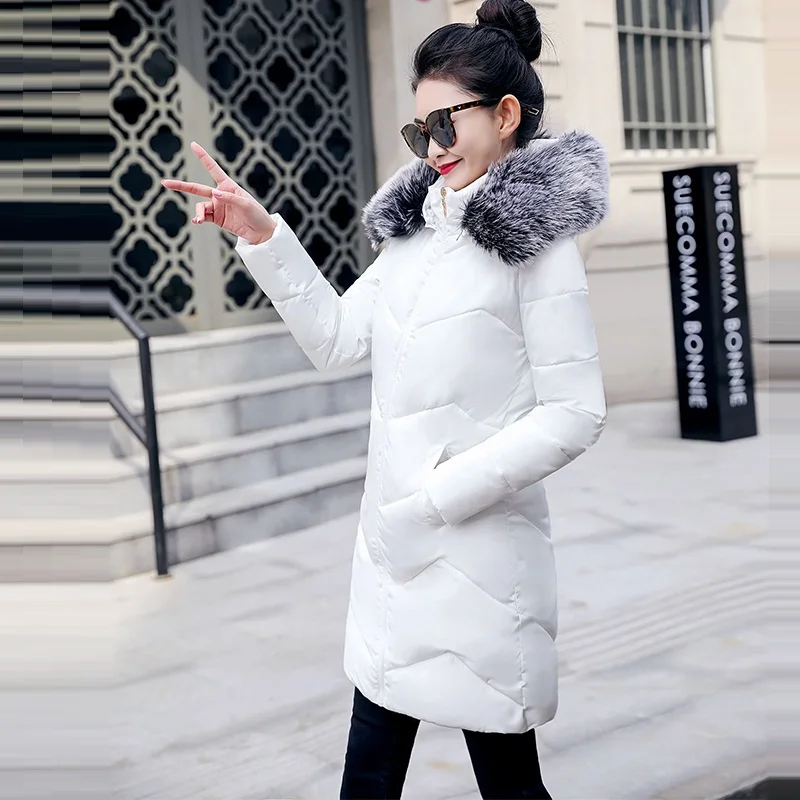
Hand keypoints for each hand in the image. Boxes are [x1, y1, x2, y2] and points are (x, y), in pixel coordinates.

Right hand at [161, 142, 276, 244]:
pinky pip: (203, 217)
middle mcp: (220, 194)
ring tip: (199, 220)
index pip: (213, 169)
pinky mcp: (217, 219)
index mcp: (229, 186)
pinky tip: (197, 221)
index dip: (203, 157)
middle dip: (181, 185)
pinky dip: (199, 218)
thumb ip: (229, 198)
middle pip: (197, 188)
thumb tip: (214, 193)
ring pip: (200, 206)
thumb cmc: (257, 215)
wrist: (261, 233)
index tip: (193, 145)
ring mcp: (217, 207)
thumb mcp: (246, 204)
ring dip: (199, 212)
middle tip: (164, 182)